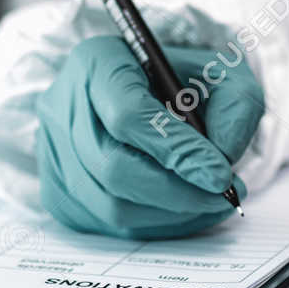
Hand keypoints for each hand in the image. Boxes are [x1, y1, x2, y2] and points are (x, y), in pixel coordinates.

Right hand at [34, 36, 263, 238]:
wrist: (145, 88)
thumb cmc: (180, 77)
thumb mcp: (221, 70)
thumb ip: (235, 104)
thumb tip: (224, 156)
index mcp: (98, 62)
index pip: (128, 116)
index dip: (177, 151)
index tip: (221, 175)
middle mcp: (63, 106)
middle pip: (113, 168)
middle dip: (177, 192)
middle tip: (223, 196)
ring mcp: (53, 150)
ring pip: (108, 204)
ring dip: (169, 214)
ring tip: (209, 202)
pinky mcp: (57, 187)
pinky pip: (104, 223)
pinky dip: (153, 225)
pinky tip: (182, 209)